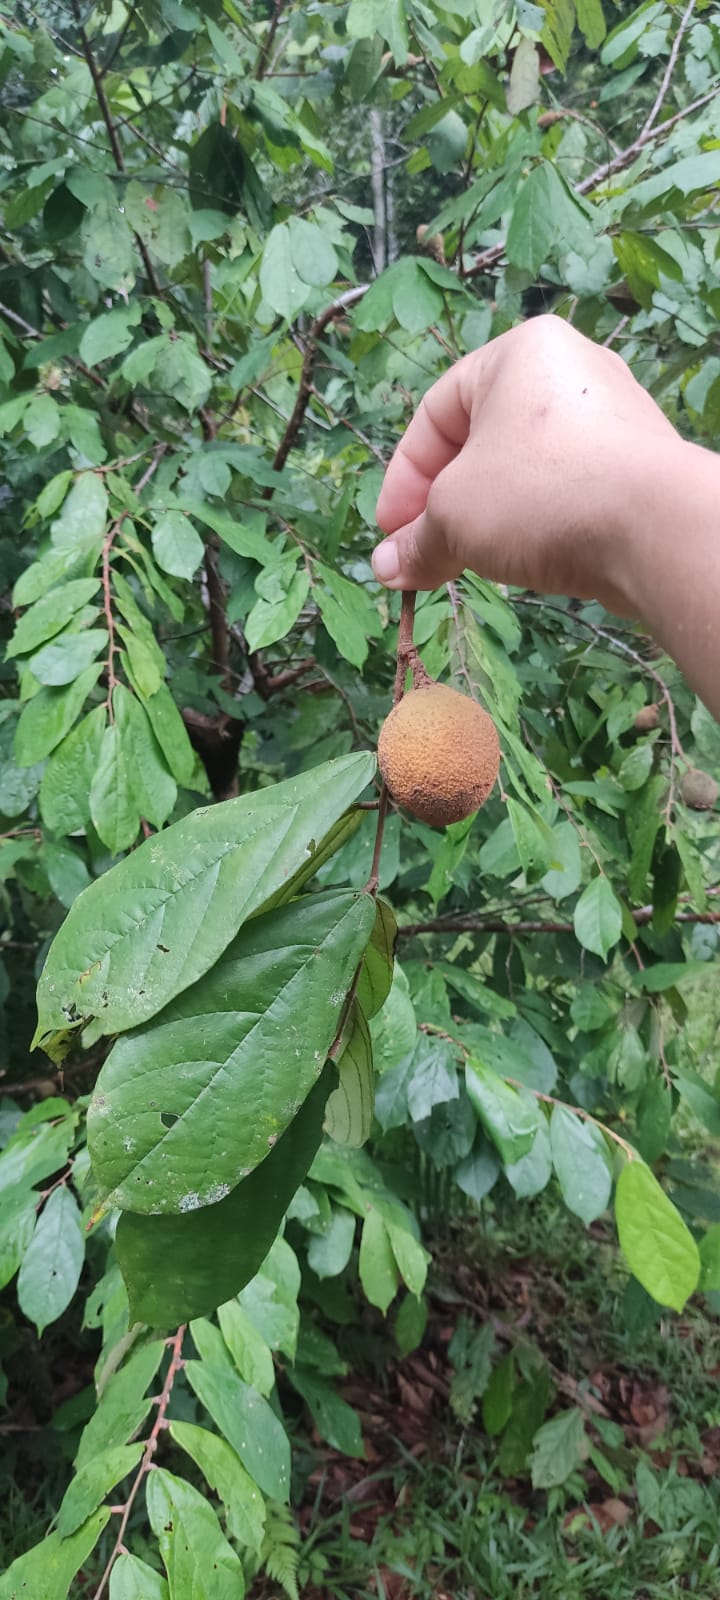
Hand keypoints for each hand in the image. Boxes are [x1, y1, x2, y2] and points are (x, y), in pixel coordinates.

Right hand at [372, 315, 677, 616]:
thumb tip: (385, 570)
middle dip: (442, 505)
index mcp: (518, 353)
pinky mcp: (636, 465)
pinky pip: (566, 489)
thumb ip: (416, 541)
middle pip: (480, 442)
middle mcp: (569, 371)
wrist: (656, 527)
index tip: (391, 536)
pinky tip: (522, 560)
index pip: (435, 414)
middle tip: (422, 555)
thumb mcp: (455, 517)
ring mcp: (611, 417)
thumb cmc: (540, 494)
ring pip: (524, 469)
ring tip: (465, 563)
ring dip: (485, 518)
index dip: (402, 481)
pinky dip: (534, 523)